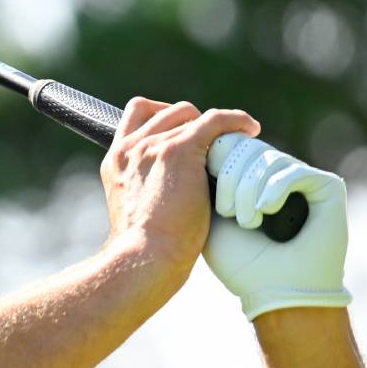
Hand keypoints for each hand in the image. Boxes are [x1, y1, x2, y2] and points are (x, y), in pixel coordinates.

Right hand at [101, 99, 260, 291]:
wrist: (145, 256)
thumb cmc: (145, 250)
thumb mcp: (137, 212)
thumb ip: (149, 191)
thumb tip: (177, 195)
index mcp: (115, 162)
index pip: (136, 116)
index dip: (161, 117)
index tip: (181, 134)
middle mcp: (131, 148)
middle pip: (164, 110)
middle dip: (189, 120)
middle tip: (210, 143)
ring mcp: (153, 146)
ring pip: (189, 114)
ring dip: (212, 125)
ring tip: (233, 141)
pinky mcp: (179, 150)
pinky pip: (213, 120)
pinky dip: (235, 120)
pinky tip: (251, 129)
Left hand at [203, 133, 351, 319]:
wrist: (274, 293)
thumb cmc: (239, 262)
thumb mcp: (208, 215)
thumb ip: (203, 178)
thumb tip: (199, 141)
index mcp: (249, 178)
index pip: (229, 145)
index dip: (215, 158)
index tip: (205, 188)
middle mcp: (276, 174)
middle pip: (246, 147)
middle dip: (230, 177)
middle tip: (226, 211)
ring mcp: (302, 178)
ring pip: (267, 158)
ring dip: (249, 189)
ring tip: (246, 221)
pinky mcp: (326, 186)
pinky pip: (293, 170)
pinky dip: (274, 190)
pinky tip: (266, 212)